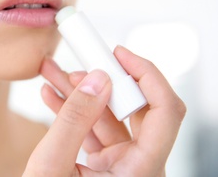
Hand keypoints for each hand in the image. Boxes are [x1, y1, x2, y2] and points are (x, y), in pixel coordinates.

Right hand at [23, 46, 185, 175]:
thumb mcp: (52, 165)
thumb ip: (75, 119)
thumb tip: (99, 78)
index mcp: (140, 171)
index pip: (165, 111)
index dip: (148, 75)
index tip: (118, 53)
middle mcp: (138, 166)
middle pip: (135, 108)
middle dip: (103, 80)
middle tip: (79, 61)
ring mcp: (120, 165)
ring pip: (108, 115)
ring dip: (81, 93)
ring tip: (53, 74)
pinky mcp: (104, 163)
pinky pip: (94, 128)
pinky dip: (74, 110)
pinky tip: (52, 95)